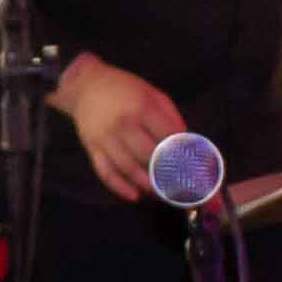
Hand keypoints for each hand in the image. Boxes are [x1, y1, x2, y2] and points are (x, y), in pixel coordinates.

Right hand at [46, 50, 190, 204]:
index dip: (183, 158)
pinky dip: (120, 187)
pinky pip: (105, 172)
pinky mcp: (91, 148)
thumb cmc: (126, 89)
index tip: (195, 173)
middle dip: (167, 176)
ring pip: (128, 168)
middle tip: (182, 189)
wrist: (86, 85)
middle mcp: (123, 124)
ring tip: (162, 194)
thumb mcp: (154, 95)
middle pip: (149, 157)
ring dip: (147, 185)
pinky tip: (135, 195)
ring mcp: (105, 138)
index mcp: (142, 108)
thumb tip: (187, 148)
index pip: (167, 139)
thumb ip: (172, 120)